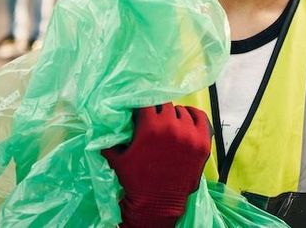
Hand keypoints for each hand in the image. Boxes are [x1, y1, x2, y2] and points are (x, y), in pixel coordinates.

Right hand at [102, 103, 211, 227]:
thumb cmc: (136, 180)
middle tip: (154, 121)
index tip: (141, 111)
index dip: (143, 107)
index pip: (147, 102)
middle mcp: (171, 127)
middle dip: (157, 112)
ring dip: (174, 116)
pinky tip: (186, 119)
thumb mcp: (117, 159)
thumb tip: (102, 125)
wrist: (158, 203)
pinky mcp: (203, 143)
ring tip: (169, 124)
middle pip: (165, 105)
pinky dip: (192, 116)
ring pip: (181, 111)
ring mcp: (190, 135)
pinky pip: (200, 117)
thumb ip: (108, 140)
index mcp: (150, 127)